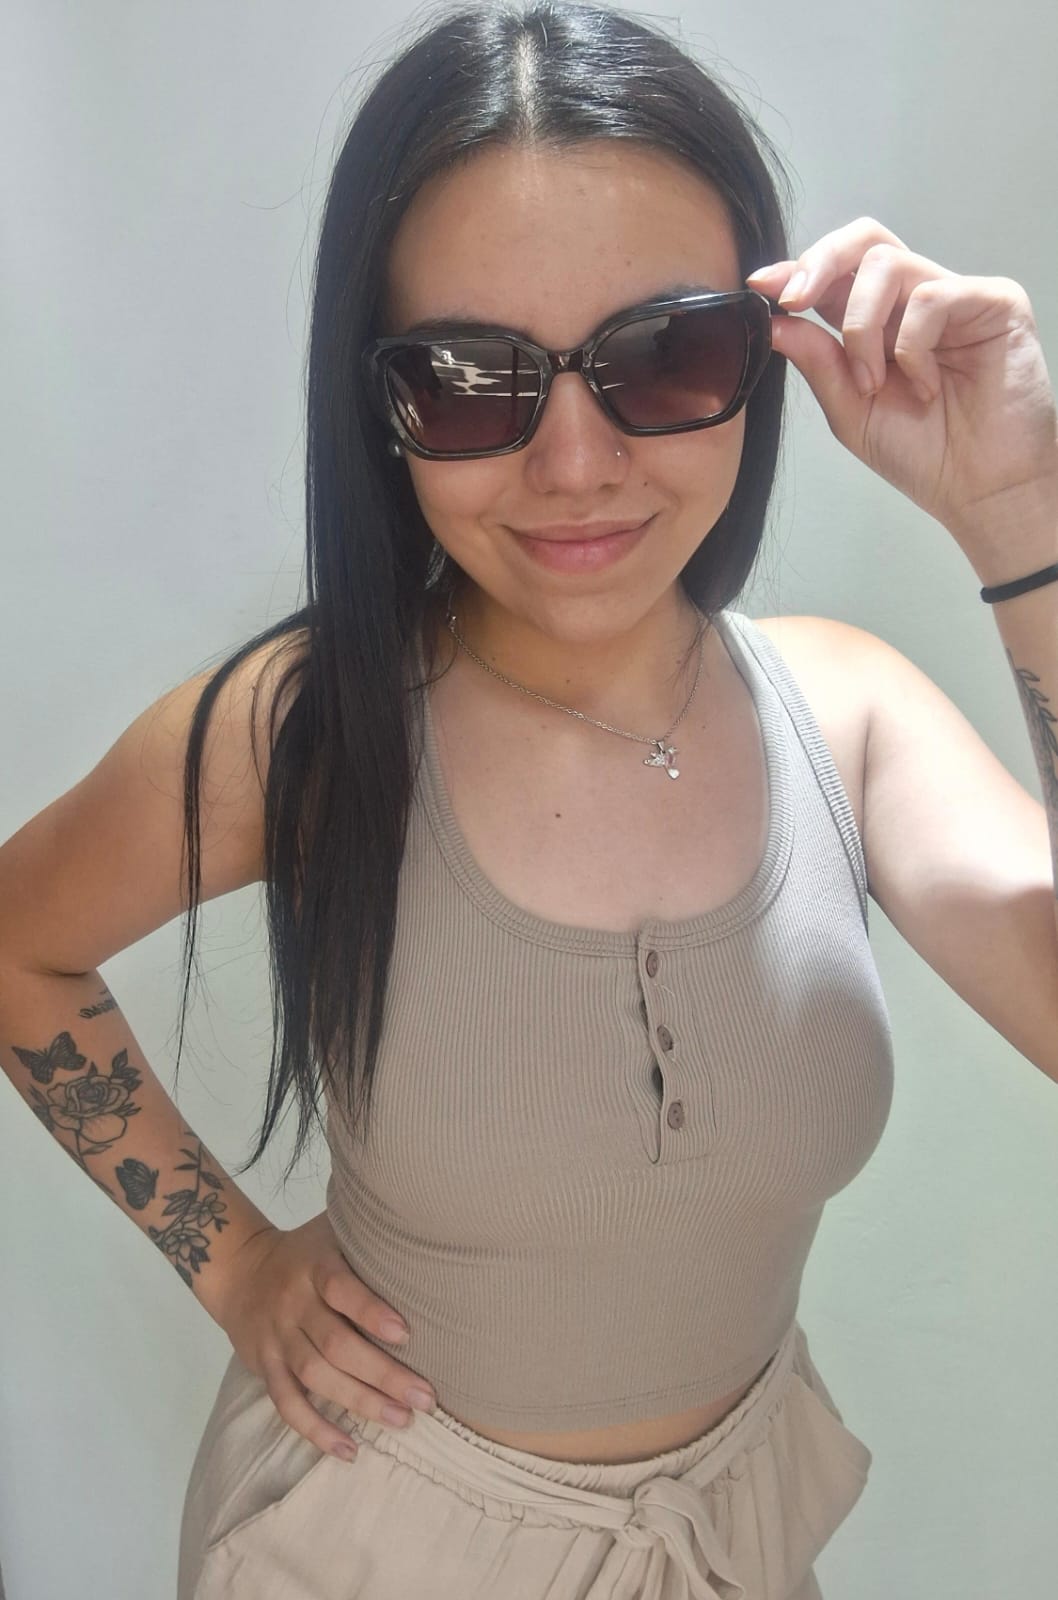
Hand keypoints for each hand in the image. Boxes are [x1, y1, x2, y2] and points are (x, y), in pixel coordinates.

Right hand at [211, 1212, 435, 1458]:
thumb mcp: (333, 1230)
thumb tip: (428, 1242)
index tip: (406, 1334)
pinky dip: (316, 1430)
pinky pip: (287, 1404)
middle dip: (382, 1373)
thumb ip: (368, 1239)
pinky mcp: (265, 1367)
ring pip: (315, 1377)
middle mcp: (293, 1304)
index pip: (341, 1289)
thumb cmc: (306, 1251)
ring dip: (359, 1402)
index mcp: (314, 1267)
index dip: (371, 1312)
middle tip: (424, 1398)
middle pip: (335, 1343)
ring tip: (401, 1420)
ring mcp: (277, 1338)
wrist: (238, 1268)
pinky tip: (349, 1449)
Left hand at [746, 218, 1057, 565]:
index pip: (837, 273)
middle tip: (794, 300)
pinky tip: (926, 387)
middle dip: (819, 263)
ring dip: (861, 327)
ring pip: (887, 264)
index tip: (760, 286)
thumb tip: (774, 321)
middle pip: (865, 240)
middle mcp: (916, 300)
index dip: (797, 269)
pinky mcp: (994, 301)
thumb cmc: (925, 455)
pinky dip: (911, 346)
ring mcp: (956, 297)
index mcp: (880, 322)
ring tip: (873, 383)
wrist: (981, 491)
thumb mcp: (851, 411)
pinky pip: (931, 296)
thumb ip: (817, 362)